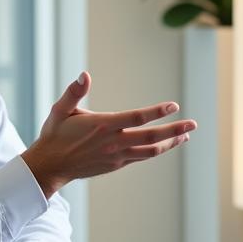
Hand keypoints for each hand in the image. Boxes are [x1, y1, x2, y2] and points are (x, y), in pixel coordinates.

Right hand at [22, 72, 195, 196]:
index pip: (136, 118)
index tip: (174, 106)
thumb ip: (74, 92)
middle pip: (151, 138)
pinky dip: (157, 150)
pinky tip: (166, 144)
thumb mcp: (60, 110)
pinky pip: (142, 157)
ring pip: (150, 151)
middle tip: (193, 124)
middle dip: (174, 130)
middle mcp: (113, 143)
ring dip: (170, 143)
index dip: (157, 112)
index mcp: (103, 126)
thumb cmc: (55, 134)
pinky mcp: (117, 164)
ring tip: (186, 135)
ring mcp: (117, 156)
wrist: (50, 167)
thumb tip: (84, 74)